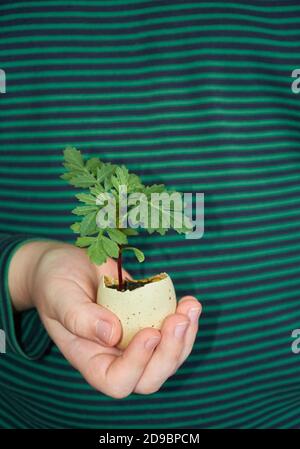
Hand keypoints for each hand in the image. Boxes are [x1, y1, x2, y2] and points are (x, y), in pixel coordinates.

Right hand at [9, 241, 200, 397]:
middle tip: (180, 319)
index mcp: (89, 358)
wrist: (66, 265)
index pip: (116, 381)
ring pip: (168, 358)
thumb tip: (112, 334)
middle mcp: (114, 356)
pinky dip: (186, 320)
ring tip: (191, 306)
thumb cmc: (55, 282)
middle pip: (149, 378)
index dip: (137, 365)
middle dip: (170, 353)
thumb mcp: (60, 295)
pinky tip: (188, 301)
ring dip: (185, 336)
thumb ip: (79, 317)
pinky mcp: (147, 321)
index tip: (149, 332)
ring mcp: (133, 340)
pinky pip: (172, 334)